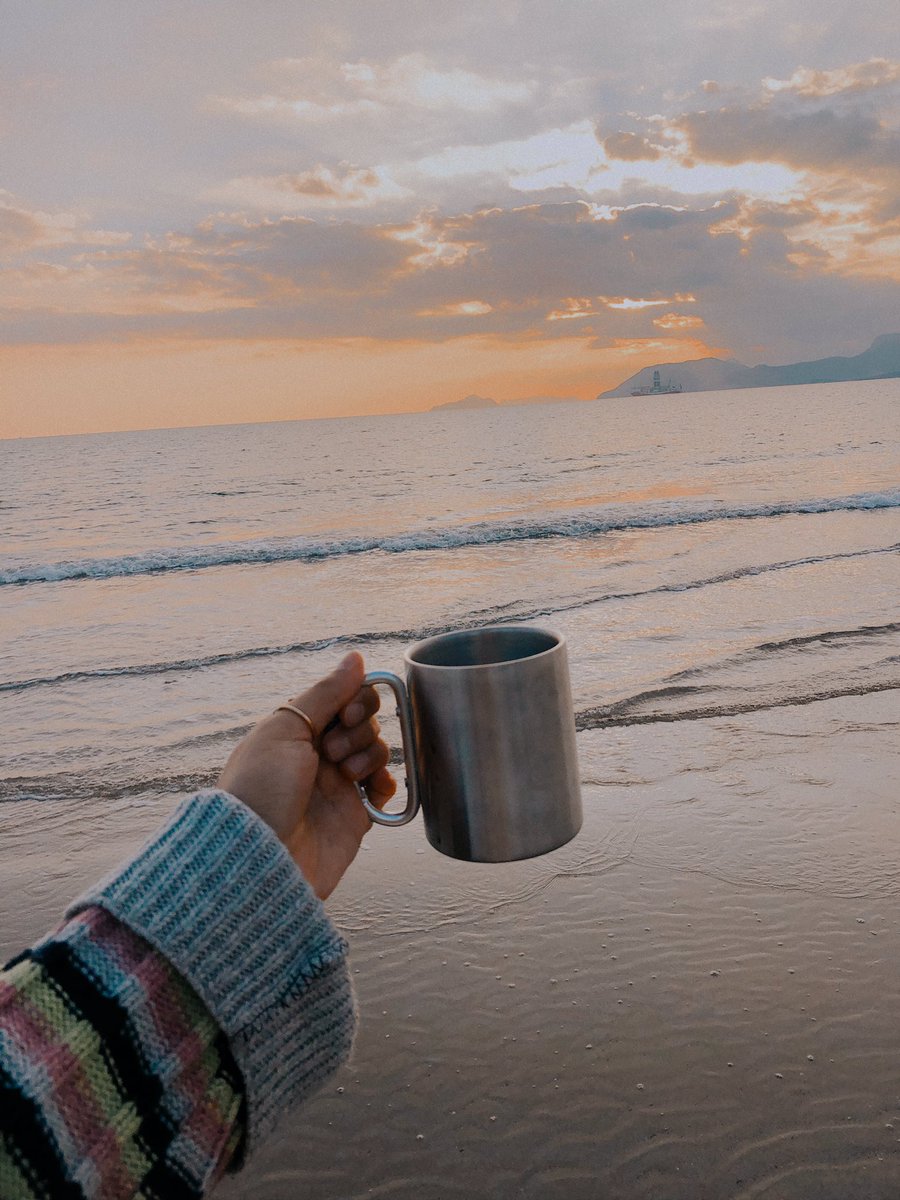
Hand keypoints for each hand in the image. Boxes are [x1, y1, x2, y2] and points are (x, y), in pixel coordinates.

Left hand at [217, 652, 395, 898]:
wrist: (258, 856)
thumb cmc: (260, 789)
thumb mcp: (285, 728)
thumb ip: (326, 692)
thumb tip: (356, 658)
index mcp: (297, 729)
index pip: (343, 698)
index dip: (355, 700)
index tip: (346, 714)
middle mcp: (318, 754)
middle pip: (363, 722)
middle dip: (359, 730)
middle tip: (334, 752)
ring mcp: (337, 785)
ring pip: (377, 751)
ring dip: (369, 755)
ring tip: (345, 776)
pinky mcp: (354, 816)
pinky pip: (383, 790)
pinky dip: (385, 783)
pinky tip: (373, 789)